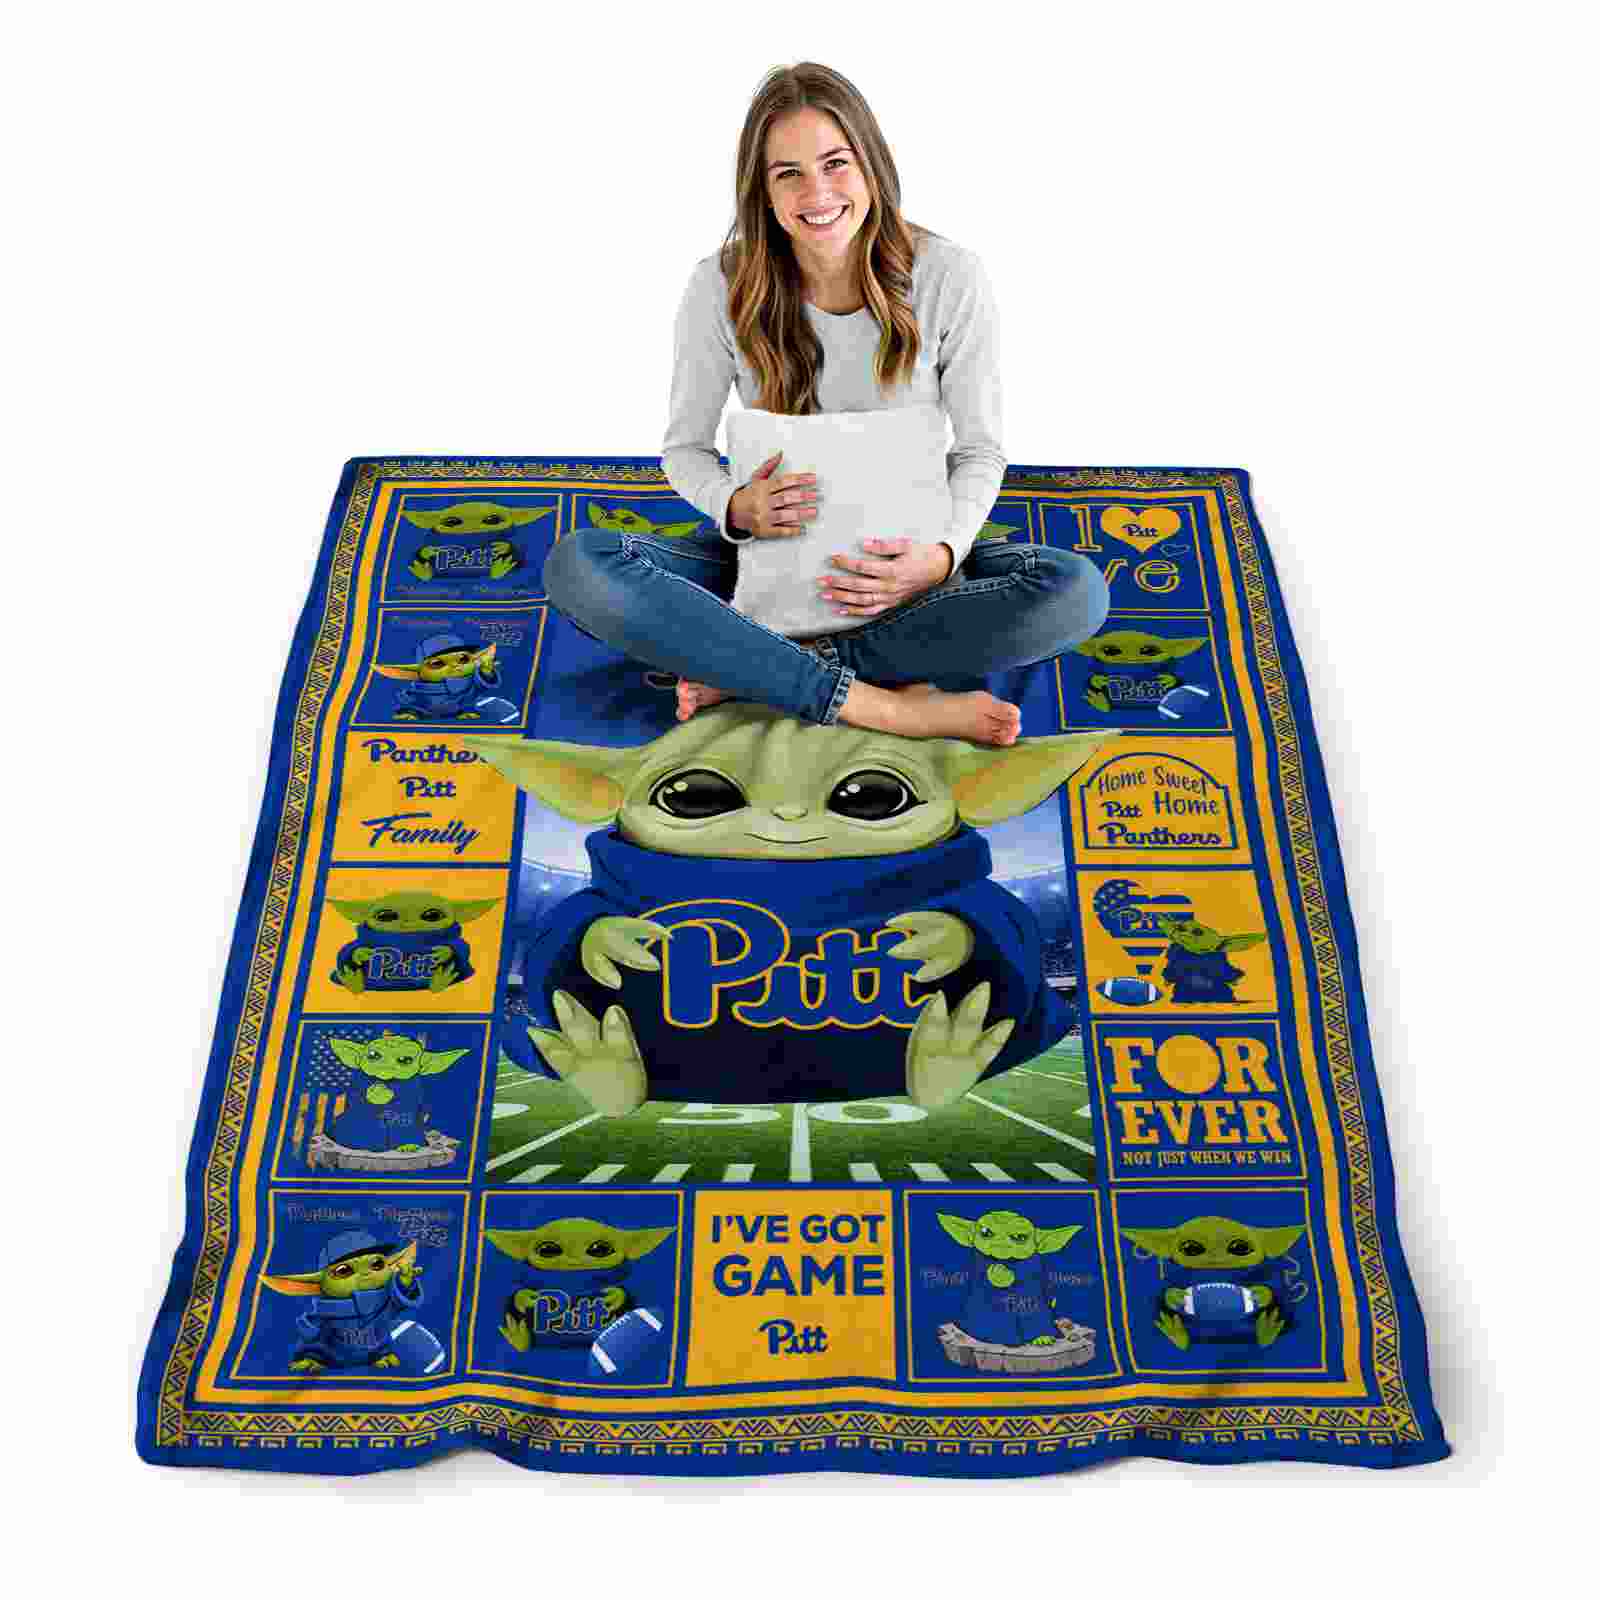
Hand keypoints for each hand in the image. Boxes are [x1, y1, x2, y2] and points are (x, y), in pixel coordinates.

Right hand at [732, 450, 815, 537]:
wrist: (732, 511)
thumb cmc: (749, 494)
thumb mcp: (756, 478)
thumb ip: (769, 466)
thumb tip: (780, 454)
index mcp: (762, 488)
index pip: (784, 482)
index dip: (800, 480)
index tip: (813, 479)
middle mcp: (762, 502)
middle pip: (786, 498)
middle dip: (803, 496)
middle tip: (816, 495)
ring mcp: (762, 517)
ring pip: (785, 514)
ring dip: (801, 513)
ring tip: (813, 511)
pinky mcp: (763, 530)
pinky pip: (780, 530)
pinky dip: (792, 529)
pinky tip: (802, 528)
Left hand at [820, 537, 953, 616]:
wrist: (938, 569)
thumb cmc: (921, 555)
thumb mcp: (905, 545)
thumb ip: (885, 545)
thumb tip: (866, 543)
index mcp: (892, 570)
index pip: (863, 566)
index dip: (846, 562)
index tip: (832, 558)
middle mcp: (889, 586)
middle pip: (858, 585)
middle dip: (837, 583)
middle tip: (821, 580)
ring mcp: (889, 597)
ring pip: (861, 600)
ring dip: (842, 598)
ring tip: (825, 594)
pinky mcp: (891, 604)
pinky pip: (871, 611)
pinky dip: (855, 612)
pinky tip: (841, 610)